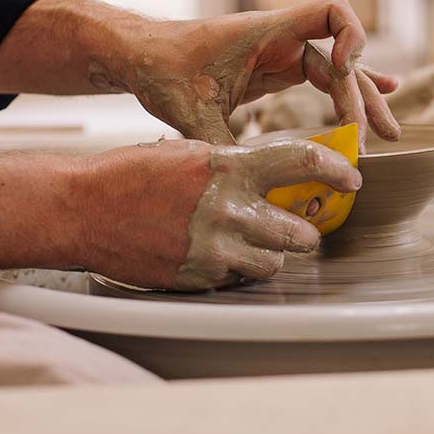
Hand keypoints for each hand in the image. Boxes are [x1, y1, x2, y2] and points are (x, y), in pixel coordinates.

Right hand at [76, 138, 361, 289]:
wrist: (81, 209)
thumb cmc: (133, 175)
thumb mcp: (191, 154)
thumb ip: (236, 166)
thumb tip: (278, 174)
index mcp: (230, 167)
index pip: (302, 162)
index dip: (335, 170)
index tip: (351, 178)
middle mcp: (229, 209)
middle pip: (300, 231)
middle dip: (304, 231)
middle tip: (299, 226)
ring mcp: (215, 248)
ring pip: (274, 261)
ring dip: (270, 253)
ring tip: (247, 240)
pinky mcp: (199, 277)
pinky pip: (240, 279)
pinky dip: (237, 269)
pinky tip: (215, 252)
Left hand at [102, 0, 401, 148]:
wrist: (141, 56)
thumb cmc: (162, 70)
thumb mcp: (190, 111)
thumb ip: (222, 144)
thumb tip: (247, 185)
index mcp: (268, 33)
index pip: (331, 12)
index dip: (352, 38)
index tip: (347, 73)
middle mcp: (283, 39)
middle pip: (343, 60)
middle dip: (363, 98)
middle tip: (375, 140)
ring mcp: (283, 54)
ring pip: (338, 73)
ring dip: (363, 101)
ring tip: (390, 133)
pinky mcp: (276, 70)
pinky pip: (323, 79)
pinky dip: (348, 91)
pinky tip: (379, 96)